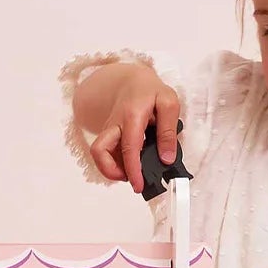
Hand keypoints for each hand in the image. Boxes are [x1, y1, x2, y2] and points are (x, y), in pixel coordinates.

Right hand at [89, 70, 179, 194]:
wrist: (131, 82)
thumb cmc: (150, 92)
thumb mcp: (169, 104)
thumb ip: (168, 131)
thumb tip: (167, 158)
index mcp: (132, 115)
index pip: (129, 147)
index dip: (132, 170)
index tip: (139, 185)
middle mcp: (115, 124)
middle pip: (99, 151)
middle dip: (111, 171)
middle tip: (131, 179)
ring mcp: (108, 131)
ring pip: (99, 154)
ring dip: (112, 169)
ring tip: (131, 172)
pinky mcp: (107, 137)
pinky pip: (105, 154)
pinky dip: (115, 163)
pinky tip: (129, 164)